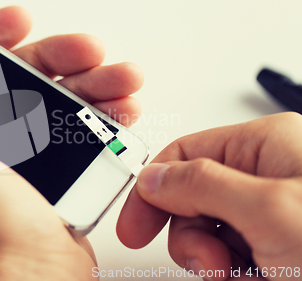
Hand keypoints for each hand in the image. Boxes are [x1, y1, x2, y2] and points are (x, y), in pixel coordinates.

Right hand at [117, 113, 301, 279]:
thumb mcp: (269, 209)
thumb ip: (202, 186)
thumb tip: (152, 178)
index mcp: (263, 145)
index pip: (183, 155)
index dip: (152, 191)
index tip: (133, 226)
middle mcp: (264, 174)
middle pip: (191, 199)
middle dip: (192, 237)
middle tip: (211, 263)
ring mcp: (270, 211)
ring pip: (209, 232)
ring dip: (215, 261)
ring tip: (245, 275)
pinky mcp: (278, 244)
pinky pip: (232, 256)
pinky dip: (235, 274)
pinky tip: (260, 278)